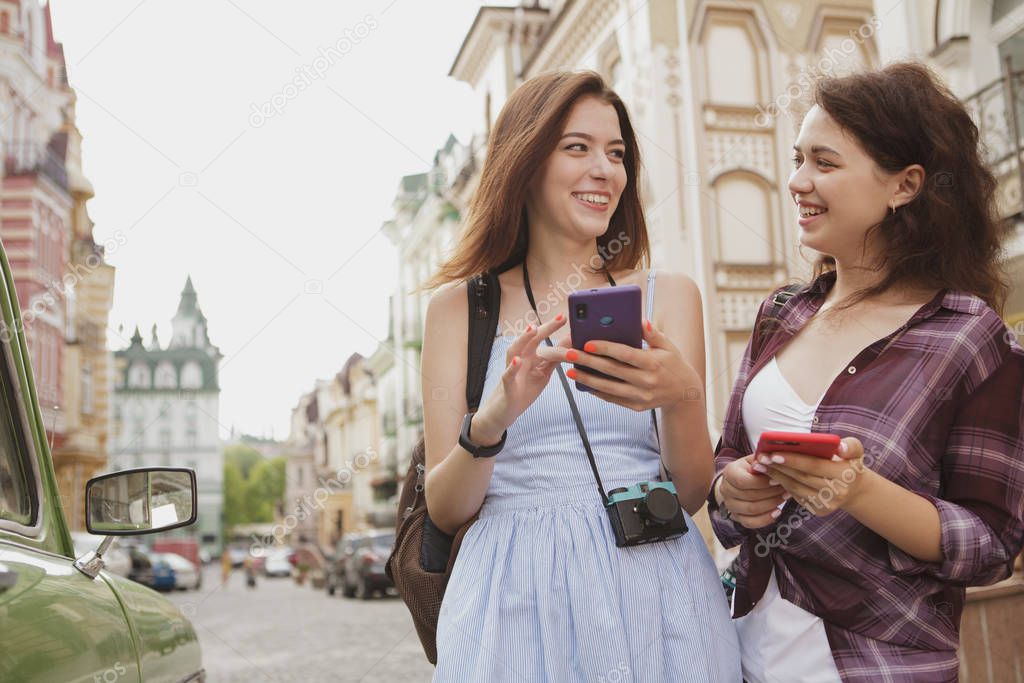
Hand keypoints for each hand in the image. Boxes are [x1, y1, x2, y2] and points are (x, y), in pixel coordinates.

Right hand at [471, 314, 568, 443]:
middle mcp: (521, 359)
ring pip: (515, 351)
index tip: (569, 318)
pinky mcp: (507, 385)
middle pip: (532, 340)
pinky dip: (512, 367)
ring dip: (523, 339)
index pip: (545, 341)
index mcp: (532, 356)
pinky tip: (517, 360)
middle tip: (560, 318)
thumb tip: (570, 342)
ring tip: (533, 329)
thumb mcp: (544, 373)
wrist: (505, 410)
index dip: (556, 331)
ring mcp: (513, 370)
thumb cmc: (524, 389)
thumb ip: (555, 358)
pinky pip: (508, 375)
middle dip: (546, 328)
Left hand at [536, 319, 701, 411]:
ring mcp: (641, 396)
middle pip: (612, 371)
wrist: (685, 393)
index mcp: (653, 363)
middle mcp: (646, 381)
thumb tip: (640, 320)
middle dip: (588, 362)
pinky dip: (598, 392)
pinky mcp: (637, 406)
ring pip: (609, 388)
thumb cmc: (673, 363)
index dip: (606, 348)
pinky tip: (584, 384)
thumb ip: (652, 333)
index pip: (625, 354)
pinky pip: (613, 399)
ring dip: (587, 380)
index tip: (587, 342)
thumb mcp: (667, 346)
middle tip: (570, 354)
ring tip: (570, 372)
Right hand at [719, 455, 789, 527]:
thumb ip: (762, 460)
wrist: (741, 481)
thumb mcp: (756, 460)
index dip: (762, 482)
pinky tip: (777, 511)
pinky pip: (750, 523)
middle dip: (770, 493)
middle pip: (748, 496)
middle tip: (786, 488)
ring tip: (784, 497)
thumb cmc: (753, 468)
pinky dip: (766, 519)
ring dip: (771, 504)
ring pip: (751, 510)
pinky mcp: (736, 517)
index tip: (778, 480)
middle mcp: (726, 489)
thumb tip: (768, 460)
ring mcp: (730, 505)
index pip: (742, 481)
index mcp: (729, 472)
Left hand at [761, 437, 870, 515]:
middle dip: (779, 467)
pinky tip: (771, 475)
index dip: (793, 460)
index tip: (774, 453)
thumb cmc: (848, 463)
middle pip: (801, 478)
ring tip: (762, 465)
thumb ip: (850, 445)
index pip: (814, 466)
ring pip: (795, 488)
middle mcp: (837, 492)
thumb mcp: (855, 450)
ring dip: (776, 476)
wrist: (853, 489)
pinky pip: (796, 496)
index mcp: (846, 475)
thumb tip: (839, 447)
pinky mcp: (819, 511)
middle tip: (761, 457)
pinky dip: (782, 485)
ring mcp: (827, 504)